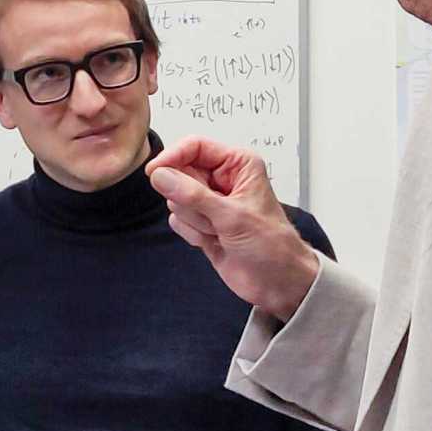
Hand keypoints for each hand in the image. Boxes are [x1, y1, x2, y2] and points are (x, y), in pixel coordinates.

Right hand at [146, 136, 319, 323]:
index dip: (172, 157)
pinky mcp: (201, 223)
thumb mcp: (233, 216)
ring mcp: (210, 202)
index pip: (194, 147)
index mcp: (237, 164)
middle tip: (214, 218)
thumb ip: (193, 195)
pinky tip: (213, 241)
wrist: (278, 283)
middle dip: (190, 200)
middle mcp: (222, 179)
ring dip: (195, 220)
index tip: (153, 173)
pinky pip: (177, 220)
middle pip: (180, 173)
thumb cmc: (272, 245)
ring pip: (175, 199)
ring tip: (220, 232)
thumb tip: (159, 175)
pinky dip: (191, 233)